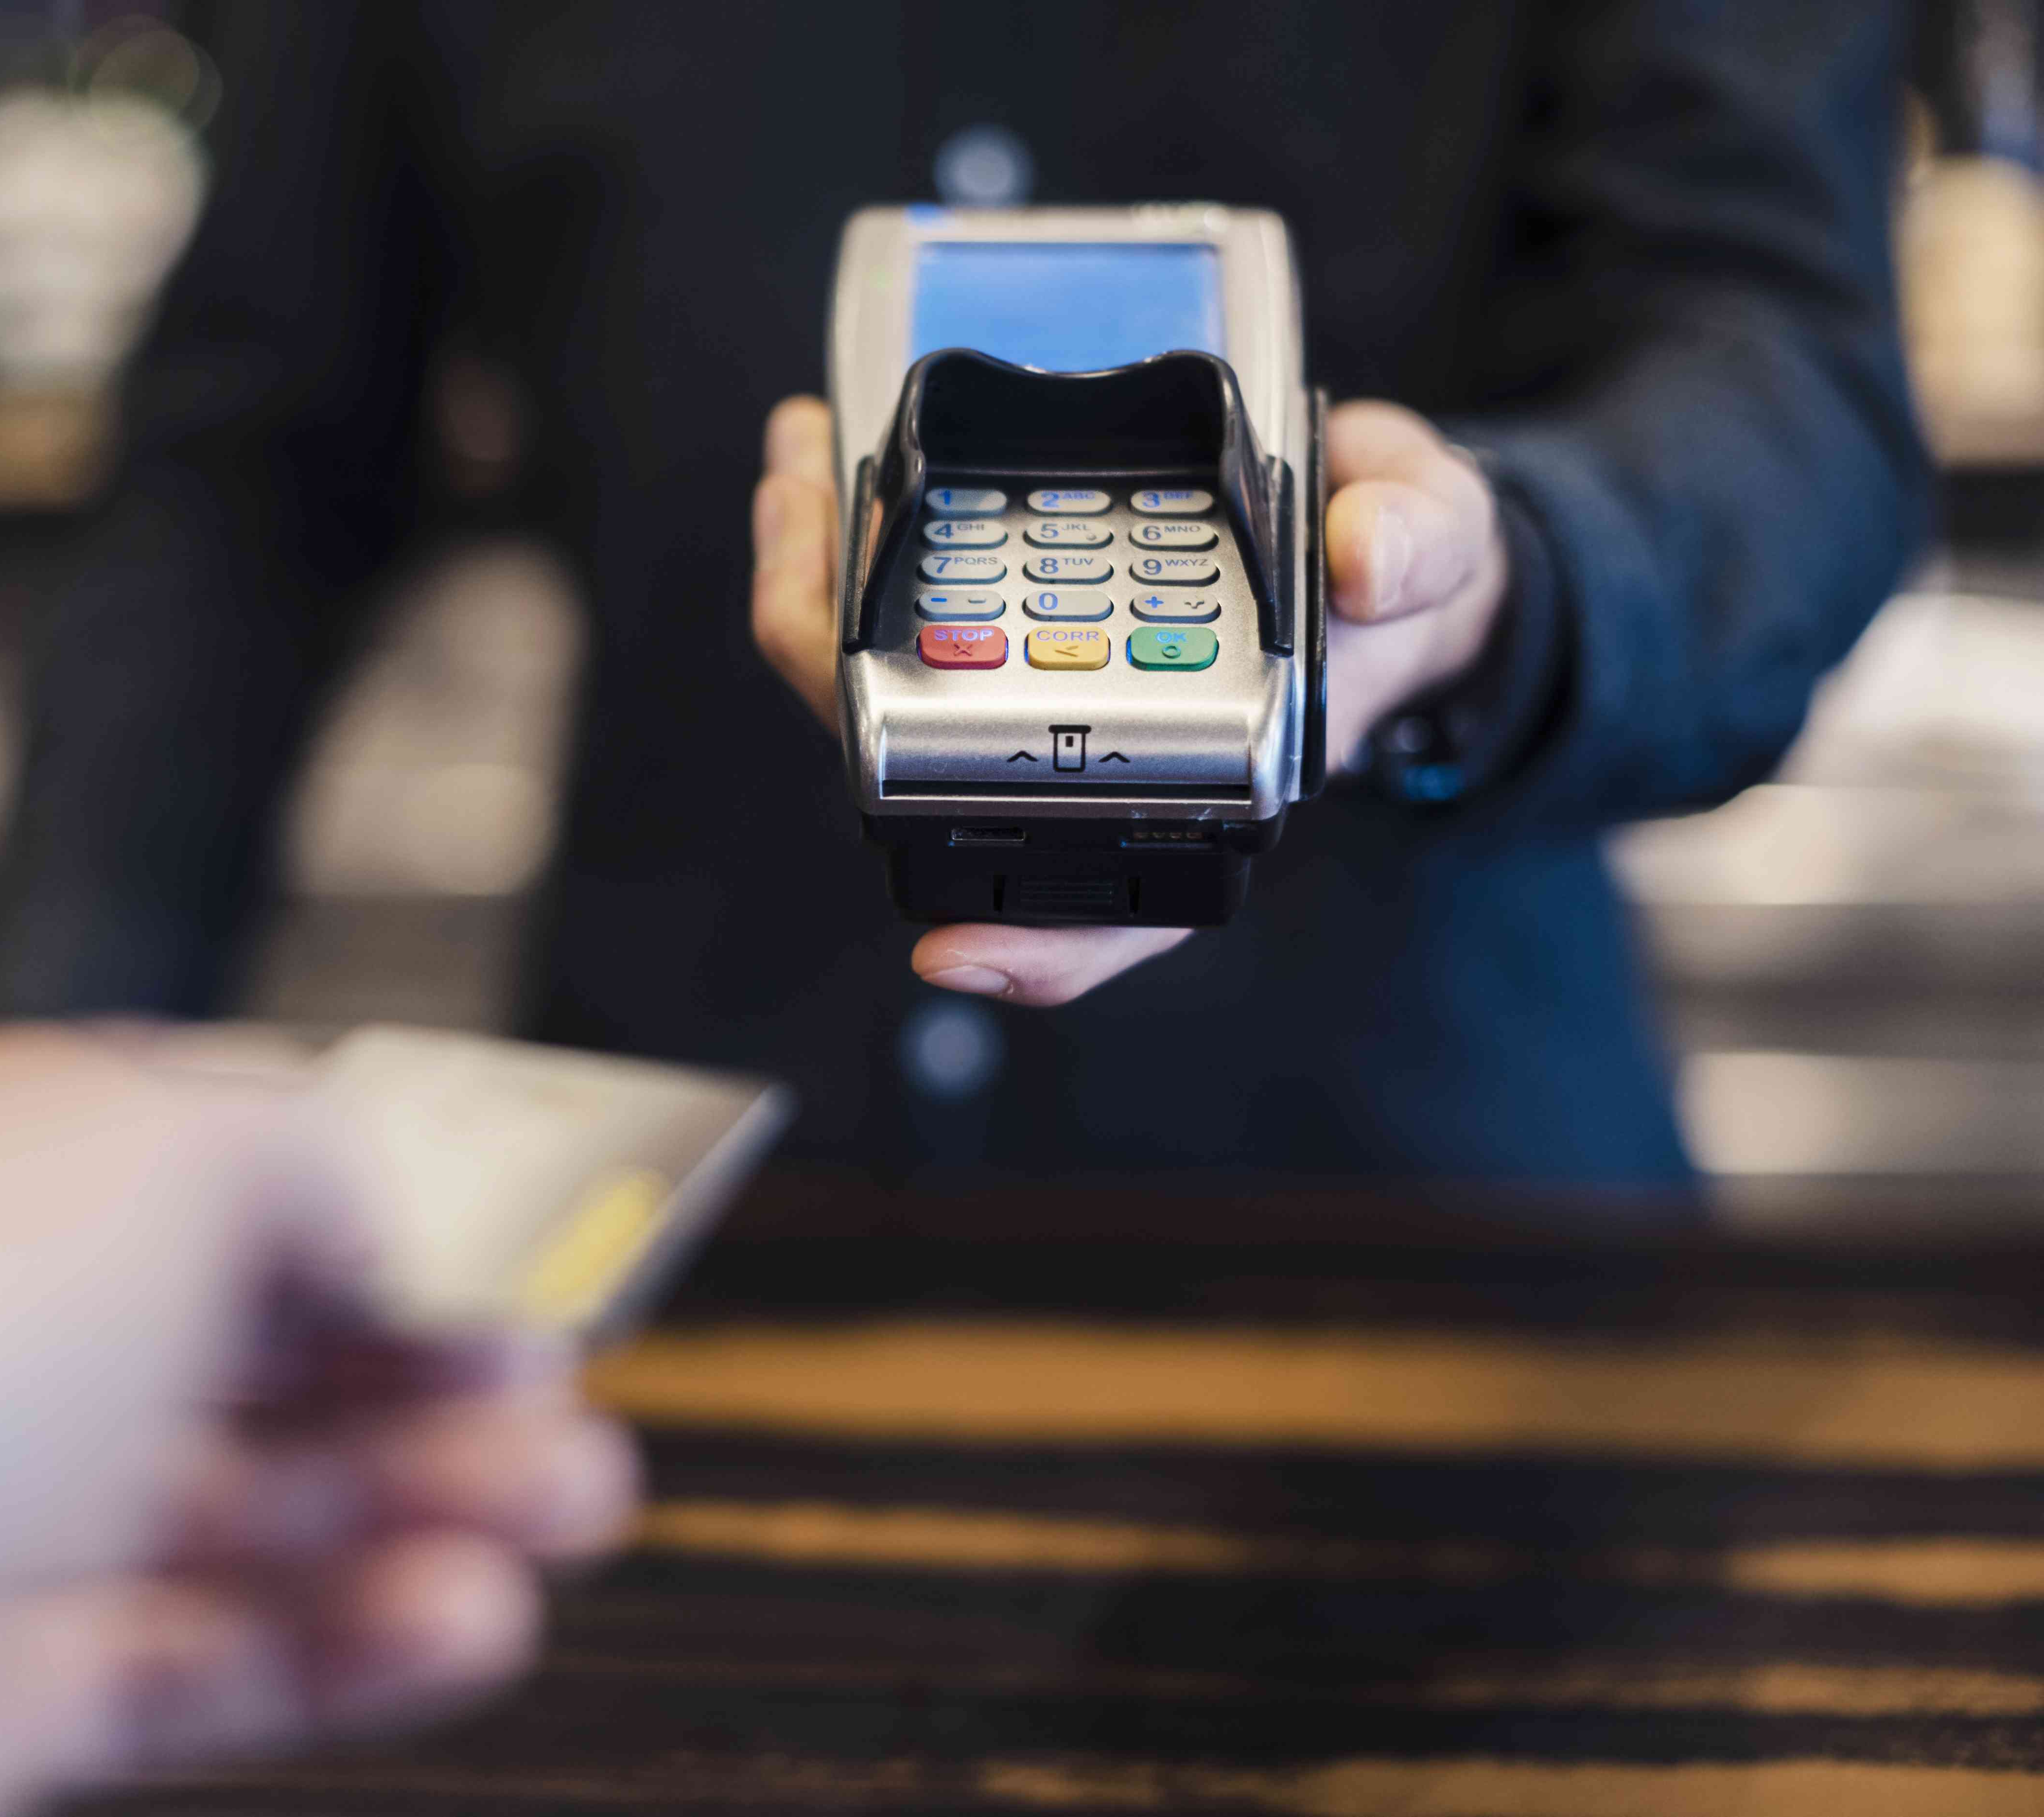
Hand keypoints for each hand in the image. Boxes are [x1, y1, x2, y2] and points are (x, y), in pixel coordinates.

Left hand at [750, 394, 1504, 1005]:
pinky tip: (822, 463)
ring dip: (827, 588)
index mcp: (1203, 778)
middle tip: (808, 543)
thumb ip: (1411, 553)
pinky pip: (903, 615)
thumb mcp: (1431, 550)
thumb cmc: (1395, 579)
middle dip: (848, 669)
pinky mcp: (1011, 630)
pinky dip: (858, 545)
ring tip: (794, 472)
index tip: (950, 952)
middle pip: (939, 771)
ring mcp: (1040, 695)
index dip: (1037, 943)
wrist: (1379, 534)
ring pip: (894, 688)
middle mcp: (1096, 750)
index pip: (1109, 900)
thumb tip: (1365, 561)